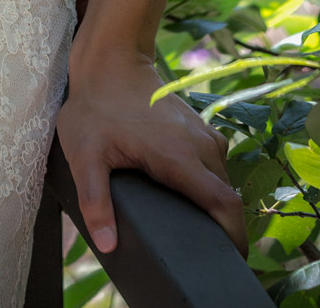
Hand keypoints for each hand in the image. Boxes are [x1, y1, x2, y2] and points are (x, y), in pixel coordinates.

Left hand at [57, 46, 244, 257]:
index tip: (228, 260)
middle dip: (223, 228)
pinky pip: (214, 164)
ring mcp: (203, 133)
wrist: (110, 58)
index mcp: (180, 156)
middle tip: (201, 255)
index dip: (234, 237)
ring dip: (215, 205)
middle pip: (227, 197)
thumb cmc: (95, 106)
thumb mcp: (84, 155)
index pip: (225, 205)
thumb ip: (95, 201)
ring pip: (222, 180)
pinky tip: (186, 195)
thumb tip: (107, 245)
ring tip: (194, 229)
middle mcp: (201, 145)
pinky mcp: (198, 127)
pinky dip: (209, 185)